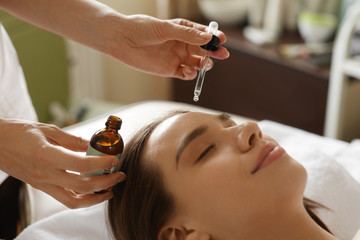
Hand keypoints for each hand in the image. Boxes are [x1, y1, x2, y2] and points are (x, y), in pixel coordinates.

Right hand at [0, 118, 125, 208]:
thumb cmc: (17, 132)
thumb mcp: (46, 130)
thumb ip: (71, 140)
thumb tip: (92, 145)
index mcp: (47, 156)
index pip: (81, 164)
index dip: (101, 164)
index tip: (115, 160)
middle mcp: (46, 174)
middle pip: (82, 187)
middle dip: (106, 183)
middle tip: (119, 175)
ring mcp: (43, 184)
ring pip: (74, 200)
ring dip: (96, 197)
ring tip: (110, 189)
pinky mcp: (41, 187)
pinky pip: (64, 199)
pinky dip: (82, 198)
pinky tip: (92, 191)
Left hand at [110, 15, 229, 79]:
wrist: (123, 40)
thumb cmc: (142, 29)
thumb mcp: (166, 29)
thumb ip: (187, 34)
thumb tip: (208, 38)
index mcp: (182, 29)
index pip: (202, 33)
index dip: (213, 37)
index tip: (221, 39)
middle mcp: (181, 43)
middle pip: (203, 49)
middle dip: (213, 52)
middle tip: (223, 54)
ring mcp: (176, 57)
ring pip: (196, 63)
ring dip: (203, 64)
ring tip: (205, 64)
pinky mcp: (170, 69)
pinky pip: (185, 73)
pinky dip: (190, 74)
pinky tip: (190, 72)